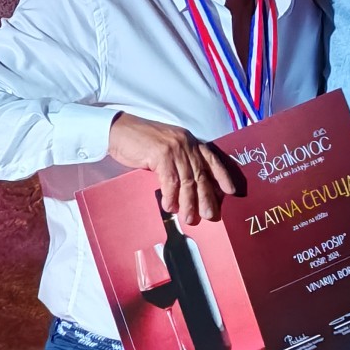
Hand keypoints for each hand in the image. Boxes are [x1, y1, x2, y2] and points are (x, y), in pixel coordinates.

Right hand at [107, 112, 236, 224]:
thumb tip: (191, 186)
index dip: (222, 175)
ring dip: (188, 203)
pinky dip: (171, 197)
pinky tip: (169, 207)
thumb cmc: (140, 142)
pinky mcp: (161, 154)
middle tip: (209, 215)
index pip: (212, 159)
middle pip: (201, 174)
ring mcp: (174, 148)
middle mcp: (186, 143)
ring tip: (189, 219)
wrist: (119, 130)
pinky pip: (170, 181)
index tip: (230, 191)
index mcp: (189, 141)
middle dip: (206, 197)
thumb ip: (180, 160)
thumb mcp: (167, 147)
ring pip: (187, 181)